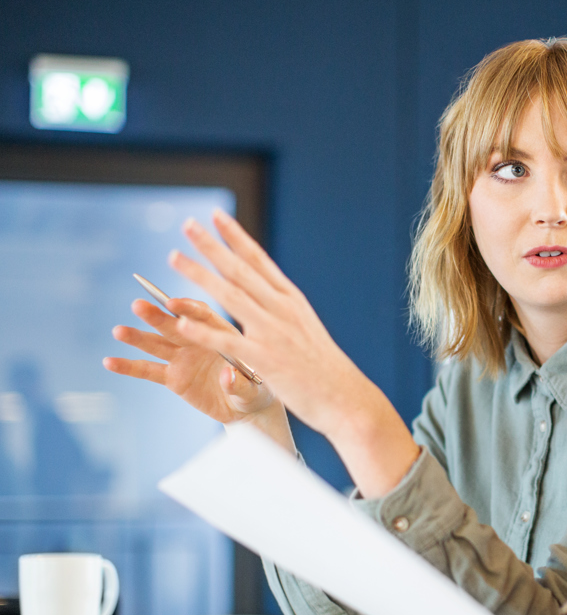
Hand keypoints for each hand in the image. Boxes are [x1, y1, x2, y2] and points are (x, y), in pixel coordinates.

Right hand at [104, 295, 280, 425]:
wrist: (247, 407)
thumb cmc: (258, 389)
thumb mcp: (255, 388)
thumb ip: (241, 383)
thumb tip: (227, 376)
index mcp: (221, 333)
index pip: (203, 315)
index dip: (188, 309)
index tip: (172, 303)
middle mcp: (198, 340)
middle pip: (174, 324)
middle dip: (157, 315)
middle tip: (138, 305)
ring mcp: (183, 357)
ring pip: (157, 344)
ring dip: (138, 337)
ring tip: (118, 331)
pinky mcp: (172, 377)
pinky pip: (148, 370)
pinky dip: (129, 366)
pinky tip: (109, 362)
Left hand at [164, 210, 417, 496]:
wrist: (346, 397)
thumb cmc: (326, 369)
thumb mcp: (307, 328)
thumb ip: (285, 311)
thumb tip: (270, 295)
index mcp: (292, 301)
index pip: (259, 260)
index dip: (236, 237)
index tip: (216, 217)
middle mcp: (282, 310)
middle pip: (240, 270)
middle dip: (212, 245)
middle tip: (187, 224)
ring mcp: (273, 333)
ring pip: (229, 295)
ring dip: (199, 275)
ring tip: (174, 258)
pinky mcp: (265, 359)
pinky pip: (226, 341)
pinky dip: (202, 330)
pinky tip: (181, 320)